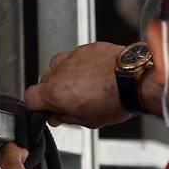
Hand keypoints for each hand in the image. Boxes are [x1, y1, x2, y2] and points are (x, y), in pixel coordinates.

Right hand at [25, 42, 159, 128]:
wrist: (137, 79)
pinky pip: (77, 56)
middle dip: (54, 91)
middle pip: (45, 80)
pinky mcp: (88, 47)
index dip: (38, 106)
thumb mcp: (88, 120)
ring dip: (66, 75)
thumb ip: (66, 118)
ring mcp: (74, 56)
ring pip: (59, 65)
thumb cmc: (116, 101)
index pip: (30, 98)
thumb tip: (56, 117)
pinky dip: (82, 64)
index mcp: (55, 91)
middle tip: (72, 100)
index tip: (48, 110)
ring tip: (83, 85)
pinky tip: (96, 73)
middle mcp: (60, 70)